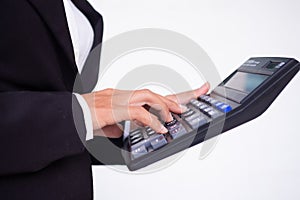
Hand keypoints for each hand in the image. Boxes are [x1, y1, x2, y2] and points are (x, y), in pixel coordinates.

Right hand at [82, 83, 209, 137]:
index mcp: (122, 98)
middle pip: (153, 92)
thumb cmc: (83, 117)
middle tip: (196, 94)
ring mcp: (118, 100)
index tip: (186, 93)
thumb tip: (122, 131)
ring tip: (177, 114)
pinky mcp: (114, 108)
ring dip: (165, 105)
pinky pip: (137, 112)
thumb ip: (116, 125)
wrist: (68, 115)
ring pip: (148, 96)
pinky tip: (159, 127)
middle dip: (175, 96)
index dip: (168, 98)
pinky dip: (151, 120)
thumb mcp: (105, 123)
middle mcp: (122, 96)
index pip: (149, 96)